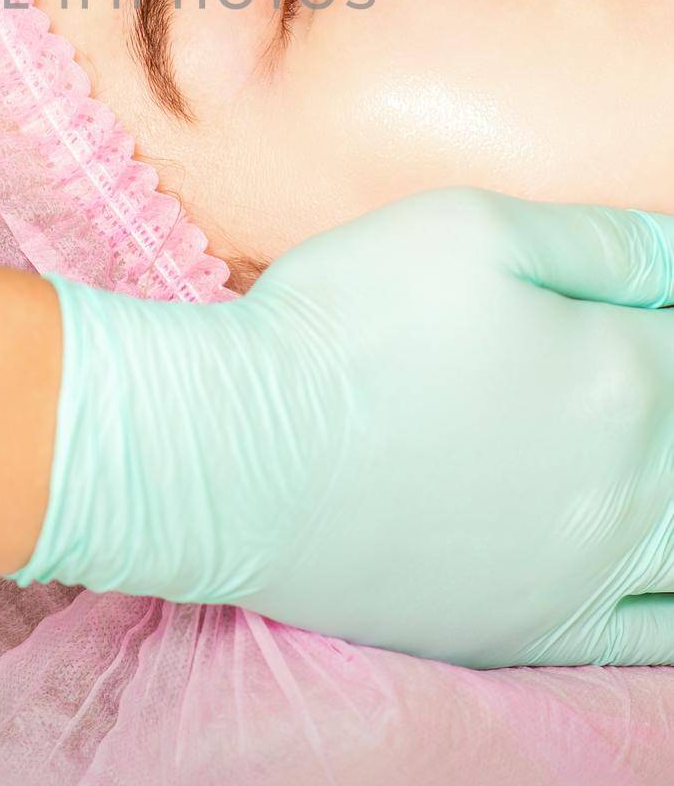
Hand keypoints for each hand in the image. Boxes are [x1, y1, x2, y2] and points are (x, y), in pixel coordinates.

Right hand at [15, 188, 673, 666]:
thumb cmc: (347, 323)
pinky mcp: (530, 629)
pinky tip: (656, 569)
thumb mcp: (471, 229)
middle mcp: (628, 483)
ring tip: (648, 467)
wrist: (238, 451)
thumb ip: (601, 242)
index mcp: (622, 372)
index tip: (645, 314)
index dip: (669, 318)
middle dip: (673, 401)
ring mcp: (585, 570)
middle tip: (629, 390)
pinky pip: (654, 637)